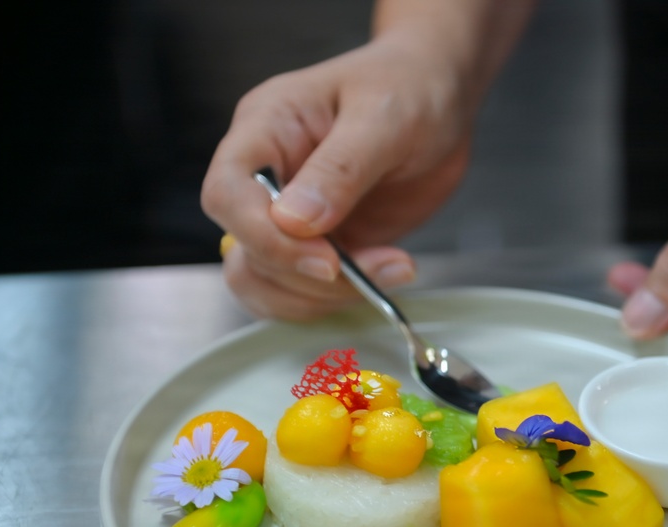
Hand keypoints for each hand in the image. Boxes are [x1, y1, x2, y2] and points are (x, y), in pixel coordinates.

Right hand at [201, 35, 473, 319]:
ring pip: (264, 281)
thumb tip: (294, 221)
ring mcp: (289, 216)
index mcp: (266, 128)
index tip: (326, 261)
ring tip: (390, 270)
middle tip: (376, 267)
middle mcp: (267, 176)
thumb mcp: (384, 117)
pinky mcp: (320, 243)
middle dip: (306, 275)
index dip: (265, 238)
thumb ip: (340, 167)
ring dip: (322, 296)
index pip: (227, 194)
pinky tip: (390, 273)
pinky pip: (304, 291)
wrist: (440, 96)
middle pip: (244, 250)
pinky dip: (342, 298)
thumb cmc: (410, 86)